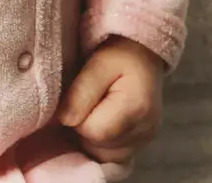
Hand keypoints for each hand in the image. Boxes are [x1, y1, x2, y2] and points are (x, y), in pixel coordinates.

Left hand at [55, 36, 164, 175]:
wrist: (143, 54)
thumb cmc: (120, 54)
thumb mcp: (97, 63)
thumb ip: (80, 92)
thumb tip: (65, 121)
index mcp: (136, 108)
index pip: (94, 132)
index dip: (78, 117)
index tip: (78, 97)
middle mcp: (146, 130)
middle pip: (99, 147)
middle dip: (84, 128)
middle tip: (87, 101)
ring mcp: (145, 140)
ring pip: (104, 156)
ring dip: (92, 138)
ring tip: (94, 111)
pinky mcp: (142, 144)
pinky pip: (114, 157)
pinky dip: (102, 144)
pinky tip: (101, 123)